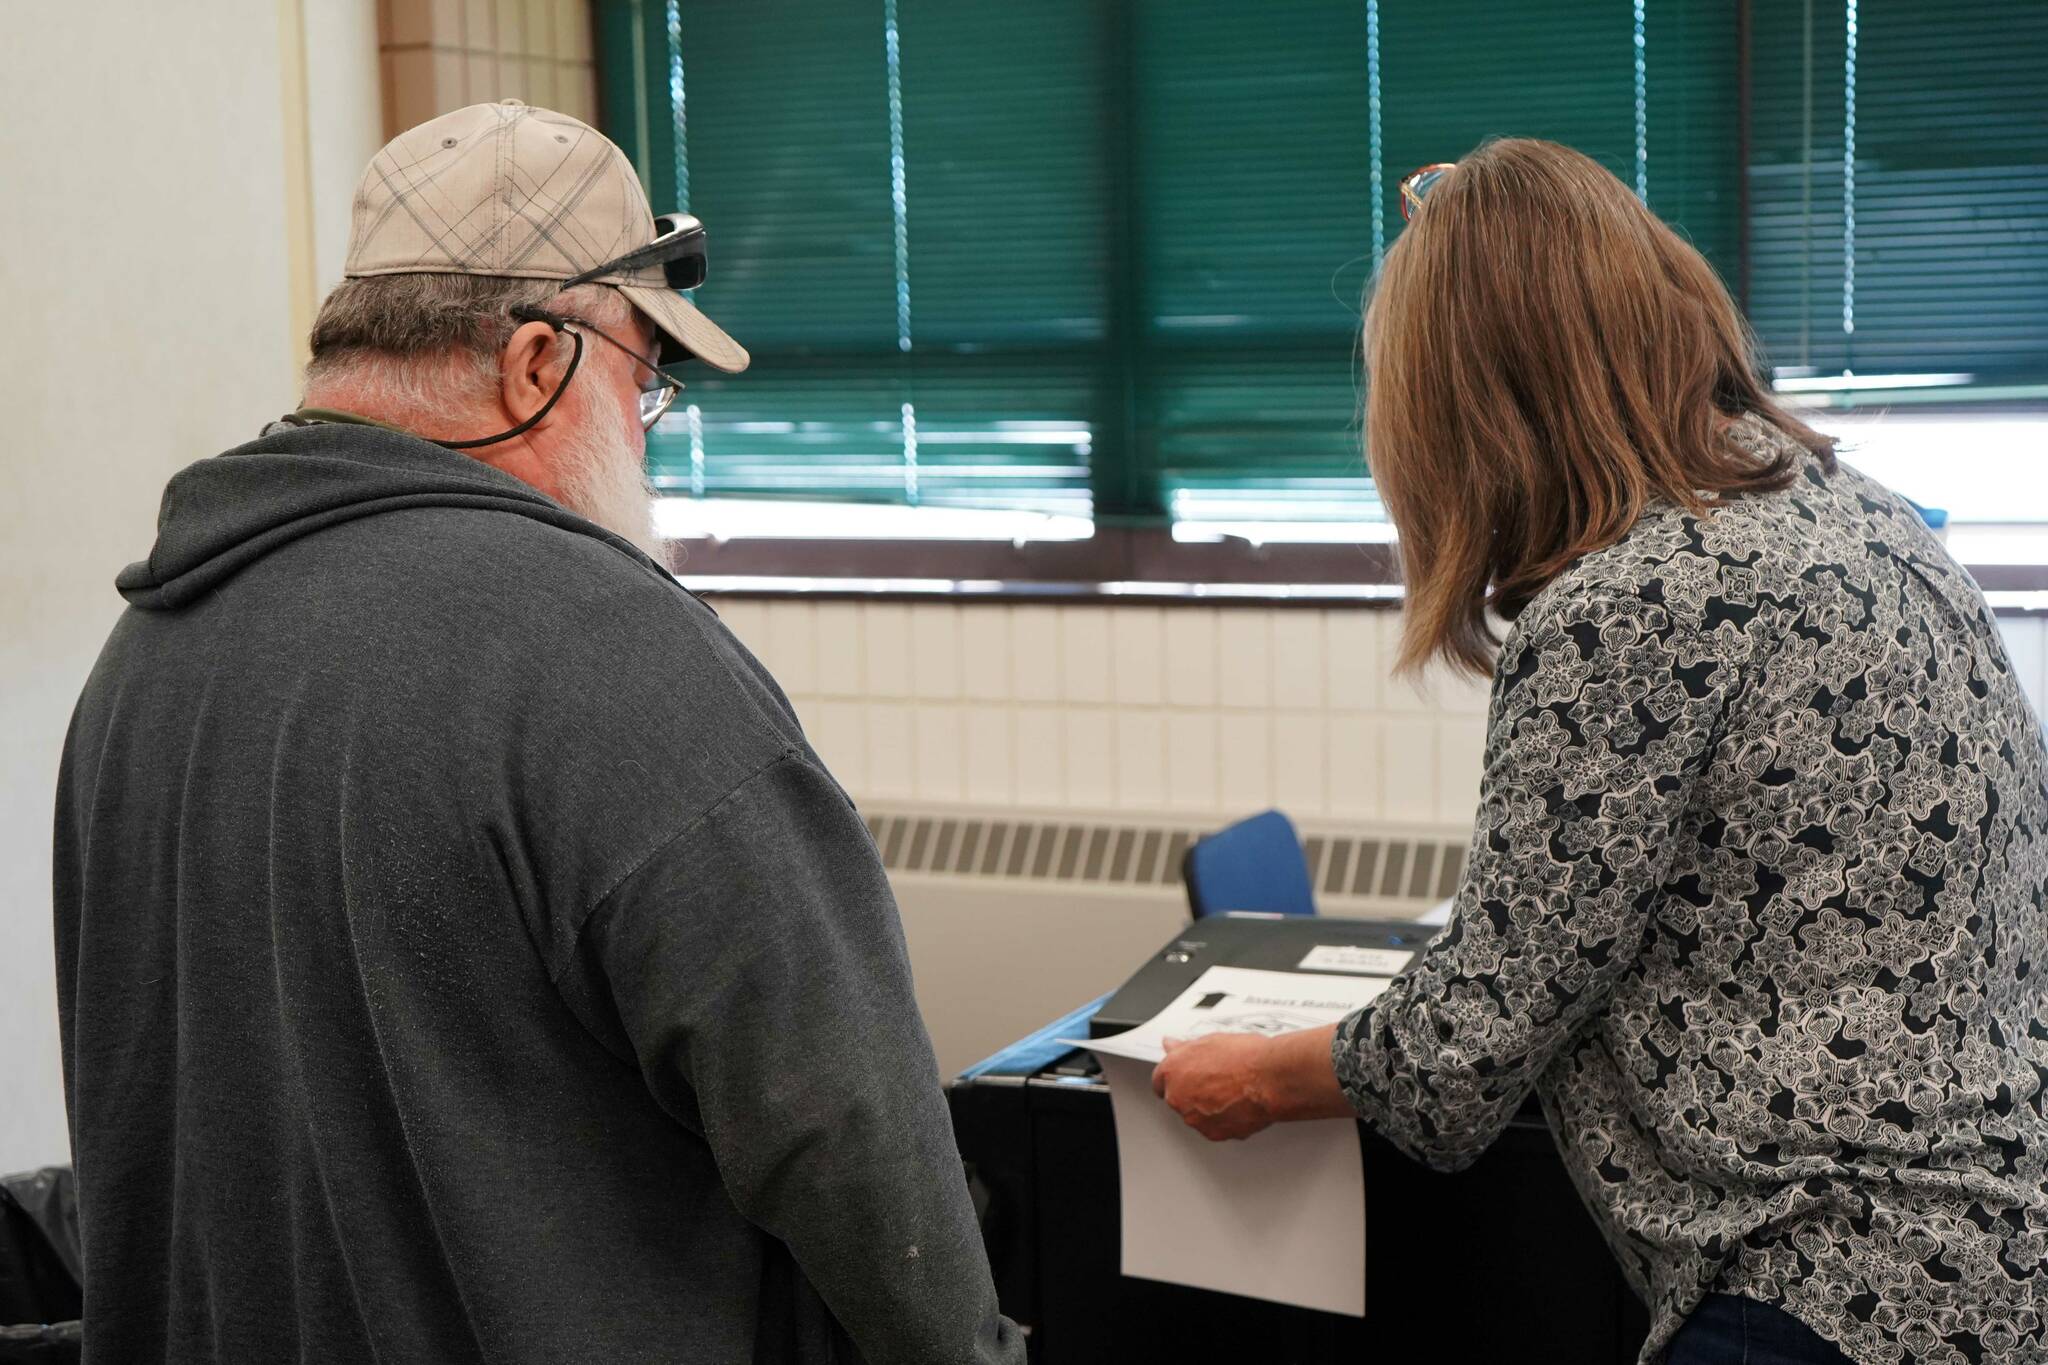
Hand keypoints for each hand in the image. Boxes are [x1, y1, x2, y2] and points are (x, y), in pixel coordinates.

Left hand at [1150, 1033, 1278, 1141]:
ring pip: (1196, 1115)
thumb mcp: (1210, 1041)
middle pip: (1178, 1098)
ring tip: (1233, 1091)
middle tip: (1217, 1080)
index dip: (1176, 1077)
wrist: (1270, 1079)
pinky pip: (1214, 1127)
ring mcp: (1195, 1119)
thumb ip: (1185, 1048)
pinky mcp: (1214, 1134)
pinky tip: (1239, 1104)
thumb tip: (1171, 1045)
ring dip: (1208, 1107)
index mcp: (1173, 1071)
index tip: (1186, 1076)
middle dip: (1193, 1092)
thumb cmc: (1245, 1058)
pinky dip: (1224, 1120)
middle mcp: (1178, 1098)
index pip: (1160, 1080)